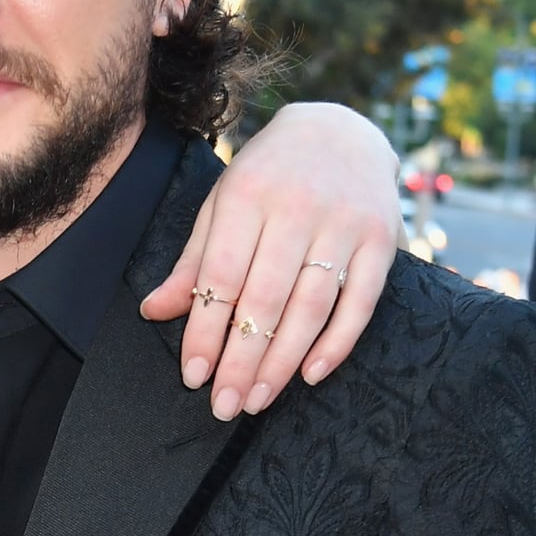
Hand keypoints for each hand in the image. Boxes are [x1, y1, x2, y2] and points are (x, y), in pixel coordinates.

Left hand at [142, 103, 402, 417]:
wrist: (341, 130)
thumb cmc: (268, 177)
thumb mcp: (222, 206)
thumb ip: (194, 261)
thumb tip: (153, 311)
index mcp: (248, 195)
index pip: (221, 276)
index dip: (206, 331)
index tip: (194, 375)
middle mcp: (298, 207)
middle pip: (265, 299)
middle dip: (242, 360)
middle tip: (226, 404)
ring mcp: (344, 223)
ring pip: (311, 306)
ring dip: (283, 362)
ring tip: (259, 399)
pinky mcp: (381, 239)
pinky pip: (360, 303)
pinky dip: (337, 343)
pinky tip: (310, 374)